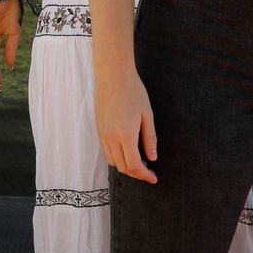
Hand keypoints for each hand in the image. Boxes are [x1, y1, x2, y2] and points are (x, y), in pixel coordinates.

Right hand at [95, 65, 158, 183]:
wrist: (113, 75)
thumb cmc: (133, 91)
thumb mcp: (147, 114)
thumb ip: (149, 137)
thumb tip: (152, 158)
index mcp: (126, 134)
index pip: (134, 165)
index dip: (144, 175)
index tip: (154, 178)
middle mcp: (111, 138)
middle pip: (122, 167)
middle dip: (136, 173)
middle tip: (149, 171)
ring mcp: (103, 134)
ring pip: (113, 161)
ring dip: (126, 166)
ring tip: (140, 161)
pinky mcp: (99, 130)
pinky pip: (107, 152)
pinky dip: (117, 157)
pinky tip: (128, 151)